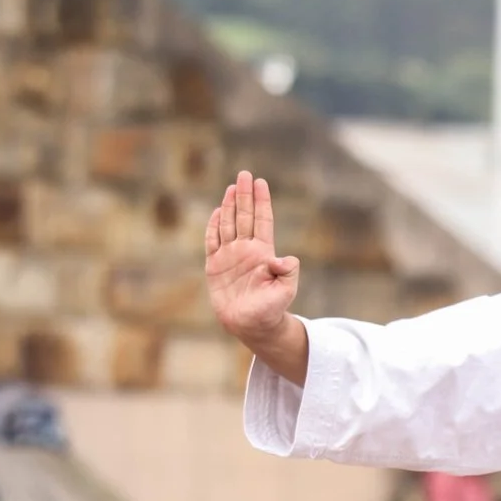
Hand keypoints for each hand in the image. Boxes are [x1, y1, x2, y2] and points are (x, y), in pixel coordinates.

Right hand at [206, 171, 307, 378]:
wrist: (252, 326)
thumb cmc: (271, 310)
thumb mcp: (285, 292)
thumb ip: (287, 273)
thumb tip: (286, 259)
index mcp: (263, 253)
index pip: (262, 221)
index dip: (261, 202)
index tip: (261, 182)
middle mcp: (247, 251)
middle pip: (245, 217)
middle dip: (245, 196)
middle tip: (245, 174)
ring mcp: (230, 257)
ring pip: (229, 225)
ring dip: (230, 206)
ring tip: (232, 187)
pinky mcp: (215, 266)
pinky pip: (213, 242)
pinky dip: (214, 226)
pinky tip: (217, 211)